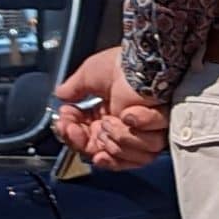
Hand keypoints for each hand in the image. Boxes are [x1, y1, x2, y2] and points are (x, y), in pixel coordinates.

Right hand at [54, 47, 169, 168]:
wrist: (147, 63)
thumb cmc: (122, 65)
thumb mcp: (89, 74)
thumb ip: (74, 89)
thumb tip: (60, 95)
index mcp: (105, 116)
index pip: (85, 141)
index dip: (73, 138)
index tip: (65, 126)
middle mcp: (122, 128)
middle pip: (100, 154)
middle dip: (85, 143)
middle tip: (78, 129)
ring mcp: (141, 135)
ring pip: (121, 155)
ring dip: (114, 136)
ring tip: (111, 119)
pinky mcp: (158, 136)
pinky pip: (145, 151)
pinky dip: (134, 131)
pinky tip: (130, 117)